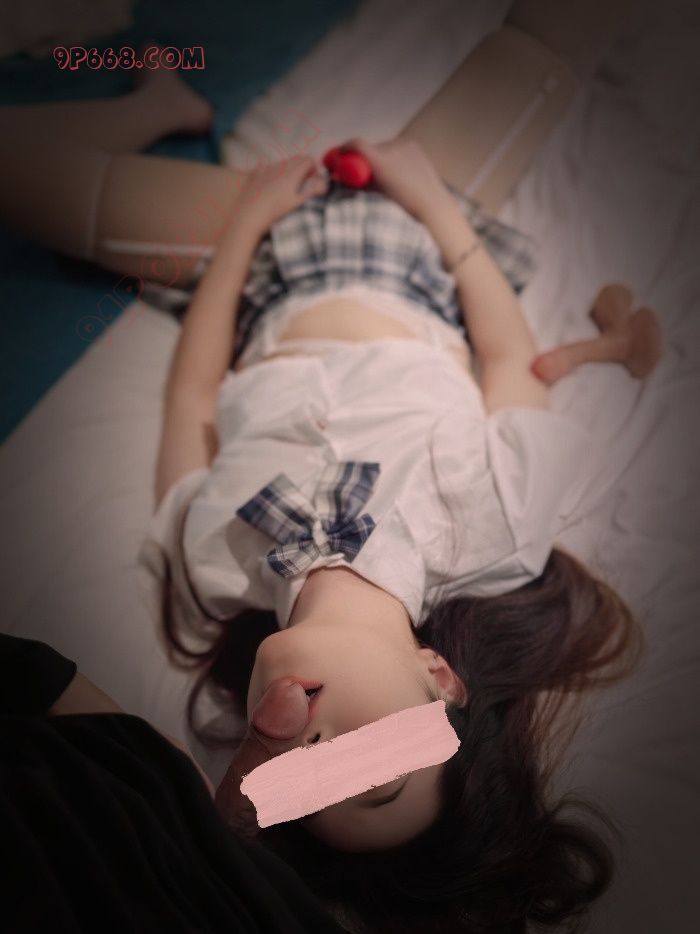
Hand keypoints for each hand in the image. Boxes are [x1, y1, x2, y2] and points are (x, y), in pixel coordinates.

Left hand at [231, 155, 328, 238]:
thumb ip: (313, 191)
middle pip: (297, 158)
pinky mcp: (257, 173)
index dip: (314, 169)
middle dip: (303, 168)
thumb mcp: (297, 203)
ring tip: (287, 188)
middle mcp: (280, 166)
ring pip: (284, 162)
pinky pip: (270, 166)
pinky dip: (275, 172)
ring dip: (290, 170)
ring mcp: (267, 168)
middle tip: (302, 185)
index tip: (312, 182)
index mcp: (292, 173)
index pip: (309, 160)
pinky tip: (271, 186)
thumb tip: (325, 184)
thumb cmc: (276, 211)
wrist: (250, 215)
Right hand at [335, 136, 451, 221]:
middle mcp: (392, 148)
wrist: (432, 205)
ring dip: (379, 158)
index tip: (338, 156)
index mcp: (381, 162)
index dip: (344, 148)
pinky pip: (396, 148)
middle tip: (362, 173)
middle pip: (370, 148)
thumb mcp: (376, 194)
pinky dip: (393, 157)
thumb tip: (336, 178)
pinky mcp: (414, 145)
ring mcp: (404, 144)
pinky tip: (399, 172)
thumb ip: (355, 183)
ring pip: (383, 149)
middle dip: (364, 159)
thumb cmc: (402, 205)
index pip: (357, 144)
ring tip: (386, 177)